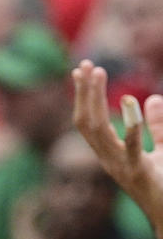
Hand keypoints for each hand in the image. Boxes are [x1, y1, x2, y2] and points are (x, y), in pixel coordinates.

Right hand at [72, 59, 162, 238]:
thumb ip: (157, 126)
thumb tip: (152, 98)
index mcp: (109, 154)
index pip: (87, 121)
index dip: (84, 96)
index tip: (84, 71)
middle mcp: (107, 159)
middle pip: (86, 122)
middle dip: (84, 92)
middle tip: (86, 65)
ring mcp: (120, 167)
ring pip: (97, 130)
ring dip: (95, 99)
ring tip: (98, 75)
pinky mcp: (139, 173)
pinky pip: (130, 147)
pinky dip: (129, 125)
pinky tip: (130, 103)